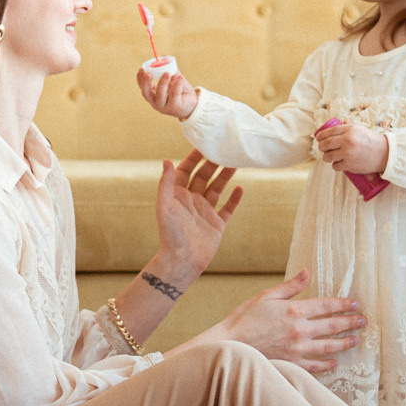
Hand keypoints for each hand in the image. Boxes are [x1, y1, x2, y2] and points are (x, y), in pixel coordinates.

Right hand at [137, 67, 199, 119]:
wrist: (193, 102)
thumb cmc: (181, 90)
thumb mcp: (174, 78)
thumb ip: (169, 69)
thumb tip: (165, 56)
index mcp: (153, 95)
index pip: (143, 88)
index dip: (140, 79)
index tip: (141, 69)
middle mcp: (156, 102)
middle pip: (146, 94)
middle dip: (146, 83)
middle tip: (148, 73)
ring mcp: (165, 107)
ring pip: (160, 95)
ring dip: (163, 83)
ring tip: (168, 73)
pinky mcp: (175, 108)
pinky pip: (174, 96)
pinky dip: (177, 86)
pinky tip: (180, 78)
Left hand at [152, 150, 241, 280]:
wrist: (182, 261)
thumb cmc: (170, 235)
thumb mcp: (164, 206)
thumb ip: (166, 183)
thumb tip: (166, 160)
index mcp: (177, 195)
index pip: (186, 170)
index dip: (193, 157)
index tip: (203, 144)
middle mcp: (192, 201)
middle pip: (203, 177)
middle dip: (213, 163)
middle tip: (224, 148)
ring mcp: (205, 212)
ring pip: (217, 189)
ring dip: (225, 176)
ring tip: (236, 162)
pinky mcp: (217, 224)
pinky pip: (227, 208)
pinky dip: (234, 198)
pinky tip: (241, 187)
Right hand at [204, 270, 361, 374]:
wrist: (230, 344)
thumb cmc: (244, 318)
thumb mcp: (266, 296)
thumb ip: (290, 286)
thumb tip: (307, 273)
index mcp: (295, 310)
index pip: (326, 305)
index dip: (343, 304)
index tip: (355, 304)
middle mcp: (300, 330)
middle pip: (332, 326)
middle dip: (350, 323)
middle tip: (363, 322)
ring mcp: (297, 348)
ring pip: (328, 346)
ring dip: (344, 343)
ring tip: (355, 340)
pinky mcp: (292, 363)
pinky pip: (315, 365)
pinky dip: (327, 363)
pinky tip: (335, 362)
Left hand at [314, 121, 388, 175]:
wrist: (385, 154)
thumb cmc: (372, 141)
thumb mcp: (360, 129)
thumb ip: (348, 126)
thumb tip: (339, 121)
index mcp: (350, 129)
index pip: (329, 131)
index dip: (321, 135)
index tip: (318, 138)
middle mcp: (347, 140)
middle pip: (326, 144)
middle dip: (321, 147)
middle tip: (322, 148)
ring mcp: (348, 153)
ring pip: (328, 156)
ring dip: (326, 157)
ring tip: (329, 156)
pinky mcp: (349, 165)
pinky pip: (335, 166)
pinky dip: (336, 165)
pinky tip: (339, 163)